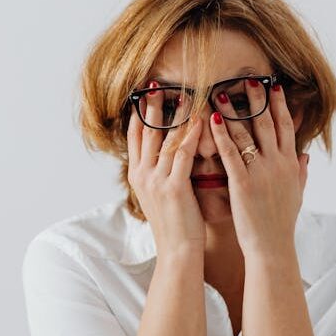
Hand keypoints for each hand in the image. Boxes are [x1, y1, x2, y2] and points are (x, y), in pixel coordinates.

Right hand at [127, 83, 205, 257]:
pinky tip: (201, 119)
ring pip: (164, 139)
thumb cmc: (176, 226)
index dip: (139, 114)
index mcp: (137, 177)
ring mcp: (155, 181)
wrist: (177, 252)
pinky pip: (183, 154)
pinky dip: (192, 134)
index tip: (143, 94)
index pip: (134, 137)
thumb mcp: (161, 196)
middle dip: (151, 106)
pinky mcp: (173, 188)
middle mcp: (142, 175)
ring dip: (175, 114)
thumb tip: (169, 153)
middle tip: (156, 84)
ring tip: (184, 93)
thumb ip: (161, 173)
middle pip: (145, 132)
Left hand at [208, 80, 308, 258]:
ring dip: (234, 110)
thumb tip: (305, 154)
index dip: (280, 105)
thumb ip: (300, 172)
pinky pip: (230, 153)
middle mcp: (278, 164)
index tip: (274, 85)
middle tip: (249, 77)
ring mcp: (261, 173)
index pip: (286, 127)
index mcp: (290, 164)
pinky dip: (221, 134)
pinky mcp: (243, 184)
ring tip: (222, 91)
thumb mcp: (297, 194)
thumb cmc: (281, 224)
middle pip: (268, 123)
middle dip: (259, 99)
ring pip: (247, 134)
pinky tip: (212, 119)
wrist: (272, 248)